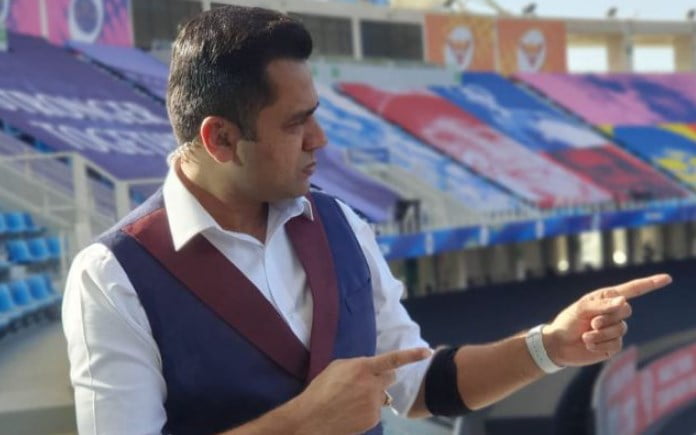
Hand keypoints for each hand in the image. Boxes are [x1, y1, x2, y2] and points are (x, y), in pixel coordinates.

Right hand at [291, 348, 431, 433]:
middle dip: (382, 378)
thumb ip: (358, 365)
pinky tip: (352, 411)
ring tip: (352, 400)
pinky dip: (368, 410)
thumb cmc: (321, 389)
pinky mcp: (373, 419)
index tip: (428, 352)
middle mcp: (373, 385)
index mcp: (363, 368)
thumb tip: (370, 368)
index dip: (412, 355)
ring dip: (373, 395)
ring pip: (383, 396)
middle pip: (391, 378)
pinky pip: (376, 410)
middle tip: (366, 382)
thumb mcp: (337, 367)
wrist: (313, 418)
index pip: (393, 360)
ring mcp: (375, 404)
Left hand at [543, 274, 671, 366]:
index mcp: (607, 298)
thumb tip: (624, 301)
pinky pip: (616, 344)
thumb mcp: (580, 309)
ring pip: (620, 329)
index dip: (650, 284)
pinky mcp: (612, 345)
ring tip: (586, 335)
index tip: (666, 278)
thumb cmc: (567, 321)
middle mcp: (613, 313)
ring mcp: (614, 329)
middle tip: (591, 322)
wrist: (558, 344)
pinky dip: (600, 344)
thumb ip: (601, 305)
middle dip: (607, 317)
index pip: (633, 290)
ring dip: (601, 333)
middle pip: (626, 310)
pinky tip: (588, 344)